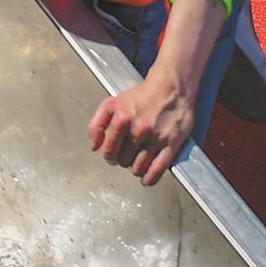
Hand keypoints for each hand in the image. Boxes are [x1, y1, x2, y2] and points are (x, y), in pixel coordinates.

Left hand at [89, 67, 197, 185]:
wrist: (171, 88)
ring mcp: (156, 138)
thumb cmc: (141, 95)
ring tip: (135, 164)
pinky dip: (150, 177)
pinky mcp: (172, 144)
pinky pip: (158, 168)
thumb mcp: (112, 103)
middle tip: (125, 157)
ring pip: (139, 166)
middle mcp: (138, 129)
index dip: (108, 155)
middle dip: (122, 160)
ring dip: (135, 169)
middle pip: (123, 159)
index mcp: (121, 118)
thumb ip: (97, 123)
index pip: (108, 149)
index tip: (111, 156)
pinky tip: (146, 178)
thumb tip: (93, 146)